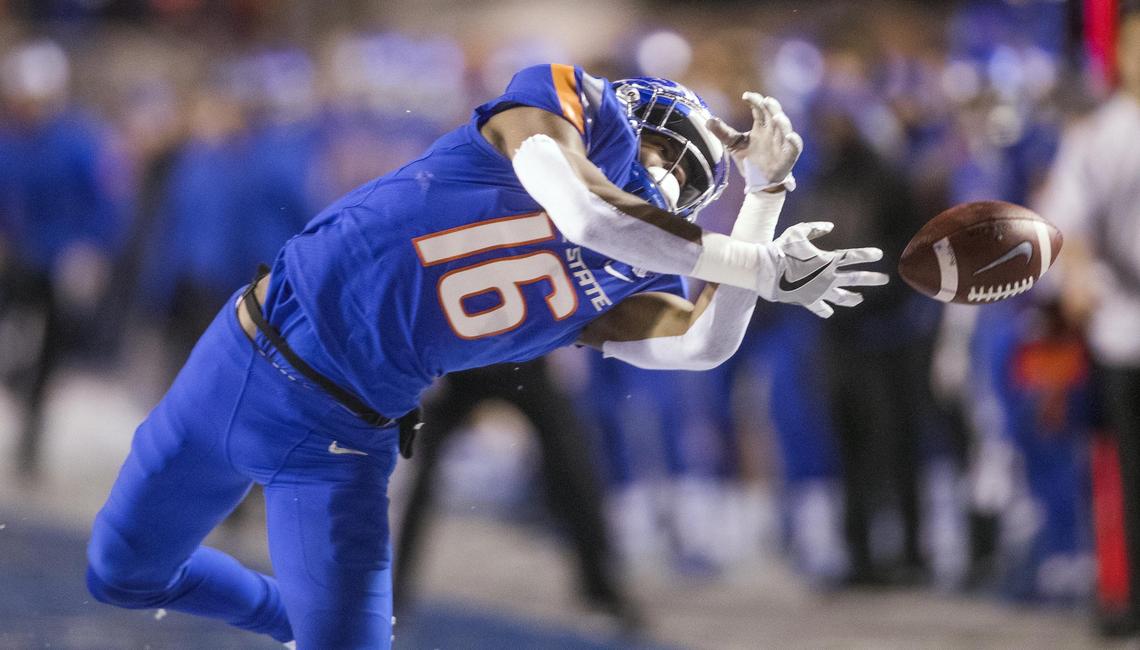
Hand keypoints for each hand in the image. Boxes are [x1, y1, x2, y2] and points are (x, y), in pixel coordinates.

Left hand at [707, 93, 802, 192]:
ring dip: (782, 122)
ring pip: (785, 129)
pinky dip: (794, 141)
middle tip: (765, 100)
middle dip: (772, 107)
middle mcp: (773, 132)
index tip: (745, 96)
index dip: (755, 101)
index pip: (760, 109)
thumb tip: (708, 120)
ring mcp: (781, 143)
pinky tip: (790, 136)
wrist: (759, 182)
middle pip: (775, 114)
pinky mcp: (788, 157)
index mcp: (761, 126)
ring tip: (777, 116)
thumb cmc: (749, 160)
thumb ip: (722, 132)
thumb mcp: (733, 145)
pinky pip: (795, 147)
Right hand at [759, 222, 888, 317]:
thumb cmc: (781, 248)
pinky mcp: (808, 301)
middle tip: (885, 279)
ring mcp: (819, 291)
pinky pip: (821, 308)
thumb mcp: (798, 231)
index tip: (879, 255)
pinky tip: (829, 311)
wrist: (766, 270)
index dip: (868, 255)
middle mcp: (827, 277)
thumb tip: (830, 226)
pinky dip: (825, 309)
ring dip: (853, 297)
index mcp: (827, 259)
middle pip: (856, 278)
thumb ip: (815, 227)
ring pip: (843, 297)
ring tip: (860, 298)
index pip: (854, 257)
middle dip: (873, 278)